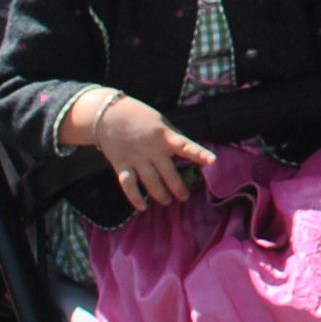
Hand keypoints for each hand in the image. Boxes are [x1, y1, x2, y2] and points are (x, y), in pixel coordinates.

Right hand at [93, 93, 213, 210]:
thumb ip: (173, 137)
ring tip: (167, 202)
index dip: (200, 154)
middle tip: (184, 197)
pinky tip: (142, 207)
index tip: (213, 161)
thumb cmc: (139, 116)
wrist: (107, 114)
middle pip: (169, 173)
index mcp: (165, 136)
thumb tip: (187, 150)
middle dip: (178, 188)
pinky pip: (128, 184)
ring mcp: (136, 158)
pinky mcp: (121, 164)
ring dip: (160, 194)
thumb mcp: (161, 122)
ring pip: (151, 182)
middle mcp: (152, 149)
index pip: (186, 146)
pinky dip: (135, 197)